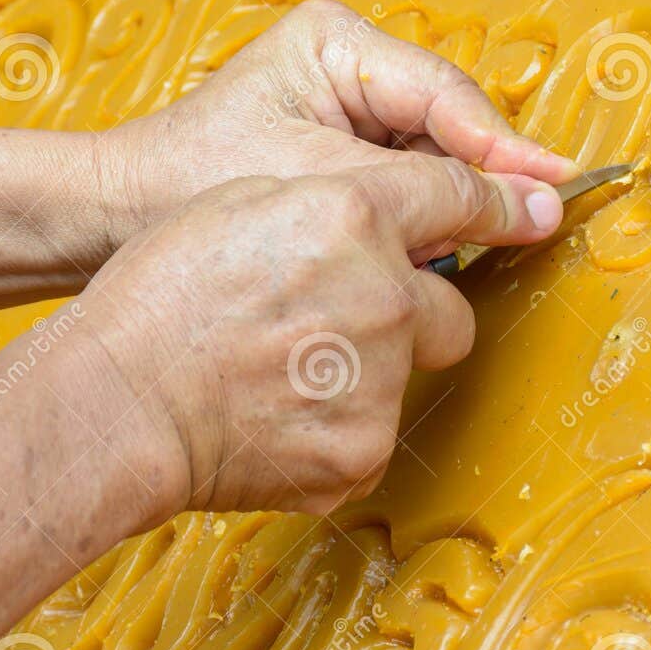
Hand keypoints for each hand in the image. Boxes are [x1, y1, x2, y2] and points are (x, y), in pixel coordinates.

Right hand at [71, 152, 561, 515]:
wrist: (116, 401)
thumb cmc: (157, 298)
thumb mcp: (240, 203)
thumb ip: (329, 204)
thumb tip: (379, 218)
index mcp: (351, 215)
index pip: (460, 198)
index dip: (502, 204)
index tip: (534, 211)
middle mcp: (386, 293)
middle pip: (449, 307)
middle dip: (410, 318)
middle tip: (336, 329)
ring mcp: (381, 378)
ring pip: (407, 375)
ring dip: (368, 375)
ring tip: (280, 378)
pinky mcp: (365, 451)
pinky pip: (374, 433)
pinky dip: (337, 431)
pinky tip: (275, 419)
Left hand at [93, 0, 578, 250]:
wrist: (114, 215)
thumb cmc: (192, 180)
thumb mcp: (321, 181)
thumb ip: (426, 191)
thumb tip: (531, 202)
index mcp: (336, 41)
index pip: (444, 94)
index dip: (502, 148)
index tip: (552, 188)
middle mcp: (347, 62)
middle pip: (448, 123)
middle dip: (479, 177)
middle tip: (531, 224)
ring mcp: (344, 103)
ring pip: (433, 155)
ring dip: (450, 203)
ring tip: (476, 243)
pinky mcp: (339, 146)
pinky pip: (404, 179)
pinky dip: (419, 218)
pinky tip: (431, 250)